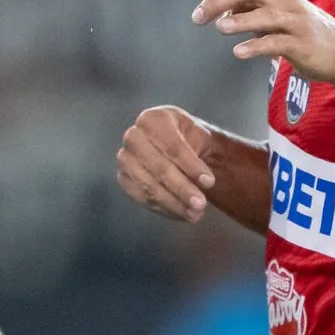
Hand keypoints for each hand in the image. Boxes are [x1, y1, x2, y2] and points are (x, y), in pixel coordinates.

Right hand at [116, 105, 224, 222]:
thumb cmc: (189, 140)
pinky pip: (143, 198)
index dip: (191, 166)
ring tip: (195, 215)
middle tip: (201, 205)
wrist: (175, 148)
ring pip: (149, 185)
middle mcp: (134, 136)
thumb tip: (207, 182)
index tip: (210, 183)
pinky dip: (164, 208)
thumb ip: (204, 152)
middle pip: (159, 167)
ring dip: (174, 203)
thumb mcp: (200, 136)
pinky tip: (182, 214)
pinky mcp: (123, 179)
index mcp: (153, 119)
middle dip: (182, 188)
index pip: (172, 145)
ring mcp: (125, 158)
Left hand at [195, 0, 334, 82]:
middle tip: (198, 17)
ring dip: (240, 21)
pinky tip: (239, 52)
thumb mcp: (276, 15)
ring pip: (264, 15)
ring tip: (220, 28)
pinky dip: (256, 46)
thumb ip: (251, 9)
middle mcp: (284, 0)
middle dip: (219, 1)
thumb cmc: (304, 32)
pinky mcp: (301, 43)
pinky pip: (277, 42)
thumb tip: (222, 9)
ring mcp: (294, 21)